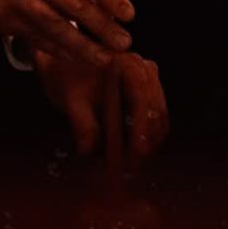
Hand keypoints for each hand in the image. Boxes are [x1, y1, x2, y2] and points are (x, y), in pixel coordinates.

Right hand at [0, 0, 133, 66]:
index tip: (127, 11)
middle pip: (78, 3)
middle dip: (104, 25)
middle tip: (124, 40)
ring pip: (60, 27)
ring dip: (86, 46)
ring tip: (105, 57)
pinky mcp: (4, 21)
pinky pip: (39, 39)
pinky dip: (61, 51)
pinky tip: (75, 58)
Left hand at [34, 48, 168, 163]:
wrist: (68, 70)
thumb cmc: (69, 79)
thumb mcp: (71, 99)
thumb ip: (82, 123)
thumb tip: (88, 148)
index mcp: (127, 63)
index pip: (142, 97)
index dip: (141, 126)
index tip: (135, 150)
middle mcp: (144, 70)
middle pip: (156, 111)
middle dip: (145, 141)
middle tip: (130, 165)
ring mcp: (150, 84)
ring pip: (160, 120)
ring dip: (148, 144)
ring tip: (129, 164)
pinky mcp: (150, 99)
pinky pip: (156, 123)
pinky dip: (147, 141)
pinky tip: (132, 156)